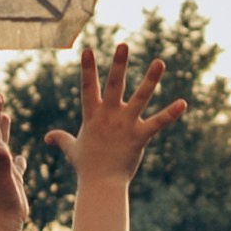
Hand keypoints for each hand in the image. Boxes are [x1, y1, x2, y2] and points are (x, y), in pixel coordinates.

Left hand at [0, 90, 28, 224]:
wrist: (3, 222)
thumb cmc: (4, 202)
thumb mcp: (5, 180)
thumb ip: (4, 164)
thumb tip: (1, 148)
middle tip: (0, 99)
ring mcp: (3, 171)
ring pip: (2, 145)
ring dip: (4, 130)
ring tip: (6, 117)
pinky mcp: (12, 182)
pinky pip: (14, 166)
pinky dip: (16, 158)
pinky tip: (20, 158)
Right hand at [44, 43, 187, 186]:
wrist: (101, 185)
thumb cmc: (87, 167)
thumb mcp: (72, 149)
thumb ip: (61, 139)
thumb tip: (48, 138)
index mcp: (92, 115)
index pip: (88, 87)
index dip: (87, 69)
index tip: (87, 50)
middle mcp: (109, 115)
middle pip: (113, 84)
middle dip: (118, 64)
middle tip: (123, 44)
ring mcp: (125, 124)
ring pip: (140, 97)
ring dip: (150, 79)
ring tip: (160, 62)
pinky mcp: (140, 136)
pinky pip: (158, 123)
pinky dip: (171, 114)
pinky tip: (183, 103)